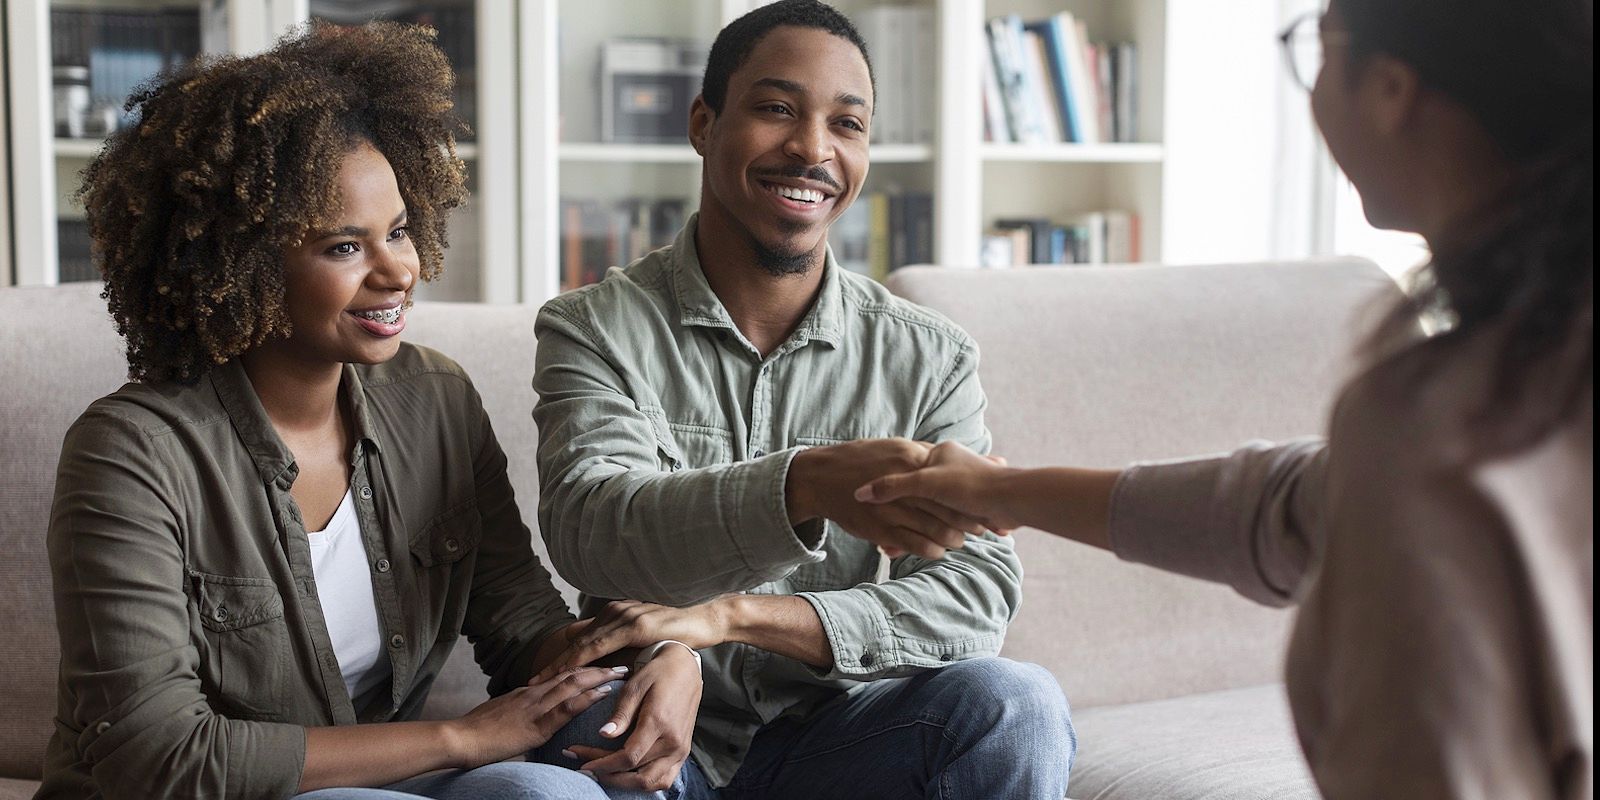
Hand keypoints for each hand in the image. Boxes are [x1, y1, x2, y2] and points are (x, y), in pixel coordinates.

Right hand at [444, 666, 624, 768]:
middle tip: (622, 661)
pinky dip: (587, 698)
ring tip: (621, 672)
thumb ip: (518, 716)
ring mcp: (535, 706)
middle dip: (599, 667)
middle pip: (572, 674)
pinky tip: (603, 694)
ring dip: (600, 677)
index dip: (584, 669)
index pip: (561, 676)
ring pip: (573, 685)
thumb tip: (528, 722)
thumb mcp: (500, 718)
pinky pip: (566, 708)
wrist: (458, 738)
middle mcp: (534, 694)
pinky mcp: (536, 724)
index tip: (602, 663)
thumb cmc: (474, 733)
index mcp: (527, 692)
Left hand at [538, 599, 725, 678]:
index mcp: (614, 614)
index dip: (560, 656)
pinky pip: (604, 645)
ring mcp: (624, 616)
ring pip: (585, 643)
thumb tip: (603, 661)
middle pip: (576, 640)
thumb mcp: (643, 637)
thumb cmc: (676, 631)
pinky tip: (573, 672)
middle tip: (532, 682)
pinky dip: (585, 659)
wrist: (704, 620)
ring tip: (545, 681)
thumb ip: (623, 643)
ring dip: (563, 663)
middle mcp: (615, 611)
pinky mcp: (635, 625)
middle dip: (553, 663)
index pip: (580, 637)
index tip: (541, 674)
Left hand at [566, 646, 702, 790]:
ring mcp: (681, 750)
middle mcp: (673, 741)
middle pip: (637, 775)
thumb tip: (603, 734)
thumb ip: (621, 713)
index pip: (628, 757)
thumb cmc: (658, 673)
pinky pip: (663, 779)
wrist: (686, 669)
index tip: (581, 763)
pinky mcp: (683, 753)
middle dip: (608, 775)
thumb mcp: (635, 686)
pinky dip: (643, 783)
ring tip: (603, 773)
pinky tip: (625, 775)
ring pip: (651, 783)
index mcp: (660, 722)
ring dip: (625, 784)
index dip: (602, 764)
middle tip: (586, 768)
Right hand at [788, 438, 990, 558]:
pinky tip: (938, 551)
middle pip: (947, 506)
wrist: (822, 478)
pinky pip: (912, 543)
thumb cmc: (863, 460)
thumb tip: (950, 452)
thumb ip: (924, 452)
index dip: (970, 495)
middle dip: (969, 520)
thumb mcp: (894, 448)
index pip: (949, 480)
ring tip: (962, 541)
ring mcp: (891, 508)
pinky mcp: (880, 528)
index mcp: (909, 459)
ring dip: (952, 538)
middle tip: (985, 529)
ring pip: (933, 528)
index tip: (988, 503)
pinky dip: (930, 549)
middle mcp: (903, 483)